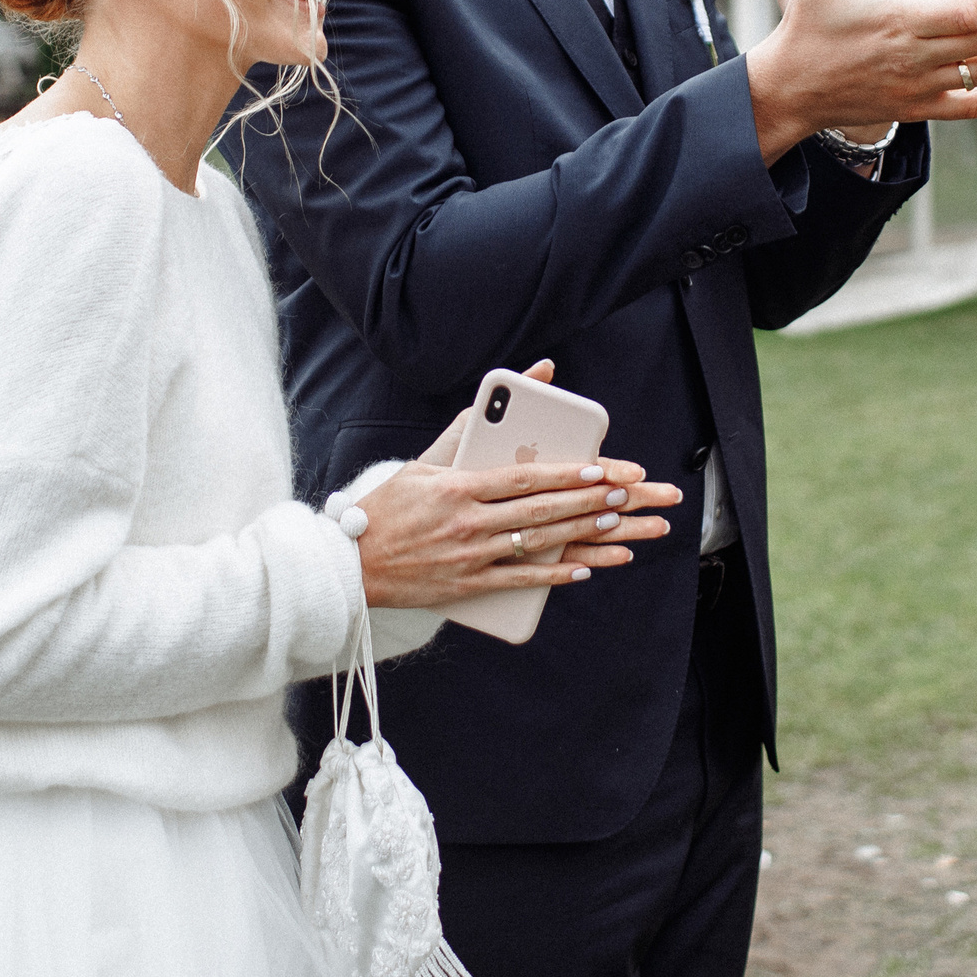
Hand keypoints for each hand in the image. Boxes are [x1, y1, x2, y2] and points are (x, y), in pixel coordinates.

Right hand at [349, 361, 682, 606]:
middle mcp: (467, 522)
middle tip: (627, 492)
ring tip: (618, 523)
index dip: (566, 474)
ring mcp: (468, 556)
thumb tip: (504, 391)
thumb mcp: (425, 463)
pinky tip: (583, 568)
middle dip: (590, 501)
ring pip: (536, 542)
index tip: (601, 468)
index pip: (522, 478)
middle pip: (540, 509)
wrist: (350, 562)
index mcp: (457, 488)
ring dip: (582, 533)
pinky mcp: (466, 585)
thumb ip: (468, 426)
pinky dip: (552, 575)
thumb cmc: (390, 506)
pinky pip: (518, 580)